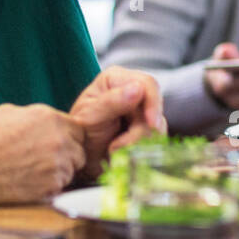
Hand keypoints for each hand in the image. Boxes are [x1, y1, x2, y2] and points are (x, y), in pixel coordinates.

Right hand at [0, 103, 83, 206]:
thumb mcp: (9, 112)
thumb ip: (36, 116)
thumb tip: (46, 122)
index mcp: (50, 118)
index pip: (78, 129)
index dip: (67, 137)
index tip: (56, 144)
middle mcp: (59, 139)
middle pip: (80, 149)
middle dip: (67, 154)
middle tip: (44, 160)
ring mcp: (57, 165)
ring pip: (73, 169)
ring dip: (60, 171)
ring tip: (34, 171)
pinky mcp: (51, 187)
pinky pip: (61, 186)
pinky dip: (51, 186)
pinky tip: (30, 182)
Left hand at [68, 66, 165, 180]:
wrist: (81, 159)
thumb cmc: (79, 133)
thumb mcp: (90, 117)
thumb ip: (111, 103)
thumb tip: (137, 89)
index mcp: (115, 79)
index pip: (147, 84)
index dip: (153, 104)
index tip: (151, 125)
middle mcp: (132, 90)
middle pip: (155, 109)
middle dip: (141, 132)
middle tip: (118, 148)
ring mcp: (142, 111)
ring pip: (158, 127)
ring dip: (138, 144)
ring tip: (114, 152)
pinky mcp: (148, 130)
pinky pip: (157, 140)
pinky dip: (142, 150)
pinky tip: (124, 155)